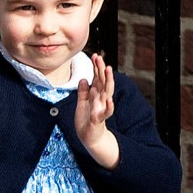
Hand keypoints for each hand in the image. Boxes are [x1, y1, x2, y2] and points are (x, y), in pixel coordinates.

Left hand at [75, 53, 119, 168]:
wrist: (89, 137)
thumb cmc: (86, 120)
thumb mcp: (82, 103)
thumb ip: (83, 92)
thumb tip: (83, 79)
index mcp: (96, 95)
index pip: (97, 78)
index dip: (96, 67)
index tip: (95, 55)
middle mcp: (100, 99)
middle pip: (102, 82)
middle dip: (101, 69)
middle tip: (100, 57)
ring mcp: (101, 108)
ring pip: (107, 93)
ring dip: (108, 81)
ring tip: (108, 70)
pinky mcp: (100, 119)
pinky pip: (106, 112)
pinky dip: (109, 106)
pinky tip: (110, 99)